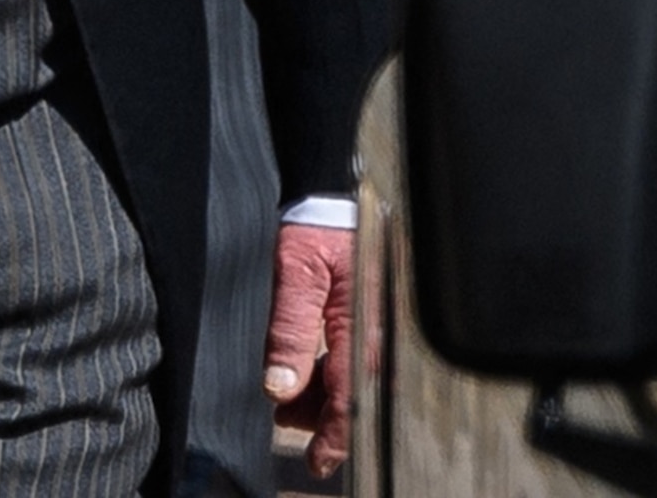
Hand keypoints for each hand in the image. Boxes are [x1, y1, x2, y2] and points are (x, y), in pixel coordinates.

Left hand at [264, 218, 354, 480]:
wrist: (335, 194)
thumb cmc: (318, 226)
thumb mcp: (296, 272)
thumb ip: (289, 329)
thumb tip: (279, 387)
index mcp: (364, 323)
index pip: (351, 394)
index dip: (335, 434)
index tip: (318, 462)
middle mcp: (377, 331)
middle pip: (354, 395)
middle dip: (322, 417)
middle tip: (287, 420)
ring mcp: (376, 325)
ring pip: (353, 382)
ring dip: (323, 398)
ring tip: (288, 401)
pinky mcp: (370, 319)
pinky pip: (354, 361)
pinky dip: (330, 376)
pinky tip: (306, 376)